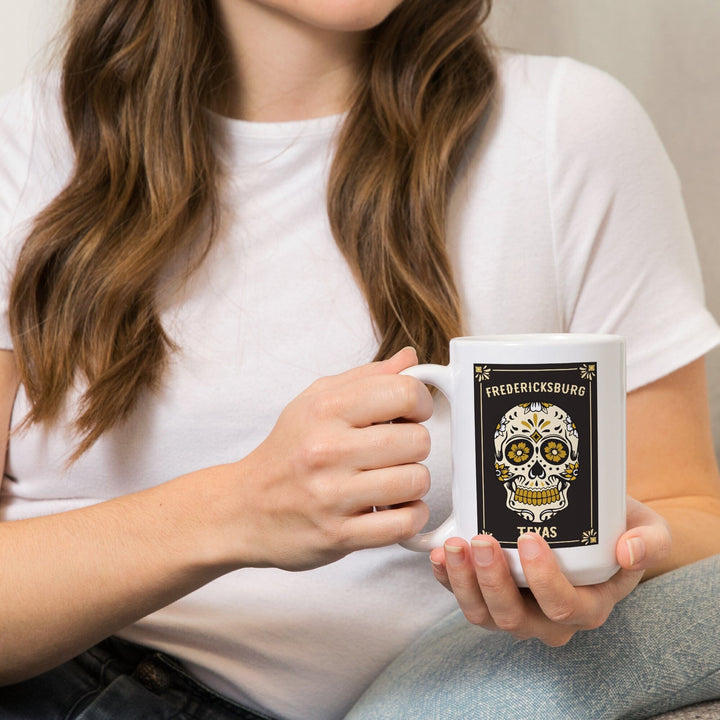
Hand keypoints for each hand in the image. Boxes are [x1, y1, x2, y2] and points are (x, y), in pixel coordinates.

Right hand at [220, 347, 432, 570]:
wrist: (242, 508)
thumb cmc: (286, 451)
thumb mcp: (315, 401)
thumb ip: (366, 378)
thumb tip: (410, 359)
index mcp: (324, 409)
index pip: (403, 393)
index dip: (420, 402)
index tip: (412, 414)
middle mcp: (327, 449)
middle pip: (417, 440)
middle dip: (416, 445)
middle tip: (397, 451)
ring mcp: (332, 495)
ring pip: (415, 481)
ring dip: (413, 482)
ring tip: (393, 480)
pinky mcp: (338, 534)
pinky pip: (404, 523)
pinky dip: (411, 516)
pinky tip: (395, 508)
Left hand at [429, 496, 670, 645]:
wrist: (592, 526)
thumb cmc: (617, 528)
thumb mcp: (649, 529)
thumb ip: (650, 542)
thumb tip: (629, 551)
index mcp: (588, 606)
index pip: (564, 607)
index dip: (544, 580)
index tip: (529, 539)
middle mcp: (549, 619)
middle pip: (515, 618)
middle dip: (493, 581)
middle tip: (481, 541)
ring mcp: (516, 610)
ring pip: (484, 615)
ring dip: (463, 582)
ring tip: (454, 546)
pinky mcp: (489, 595)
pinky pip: (463, 598)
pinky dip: (446, 580)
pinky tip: (439, 555)